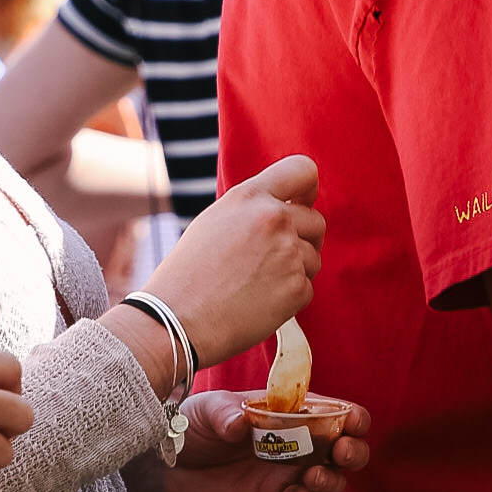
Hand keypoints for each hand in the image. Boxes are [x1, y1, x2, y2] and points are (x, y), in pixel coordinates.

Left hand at [131, 389, 370, 491]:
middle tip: (341, 450)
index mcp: (292, 413)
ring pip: (332, 479)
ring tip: (314, 476)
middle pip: (346, 448)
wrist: (167, 464)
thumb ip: (225, 413)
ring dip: (333, 479)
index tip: (353, 420)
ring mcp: (289, 474)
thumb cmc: (193, 426)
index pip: (335, 412)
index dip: (351, 416)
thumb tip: (242, 425)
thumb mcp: (206, 409)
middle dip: (354, 450)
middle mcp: (299, 443)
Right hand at [135, 156, 325, 367]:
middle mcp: (273, 219)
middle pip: (316, 221)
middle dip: (303, 239)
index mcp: (250, 197)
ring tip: (255, 284)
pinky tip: (257, 303)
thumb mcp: (214, 221)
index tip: (301, 203)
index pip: (302, 170)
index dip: (306, 190)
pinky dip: (288, 298)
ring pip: (313, 257)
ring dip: (294, 270)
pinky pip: (306, 288)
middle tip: (272, 260)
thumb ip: (253, 209)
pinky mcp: (297, 289)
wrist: (176, 321)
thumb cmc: (188, 274)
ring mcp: (289, 254)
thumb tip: (289, 207)